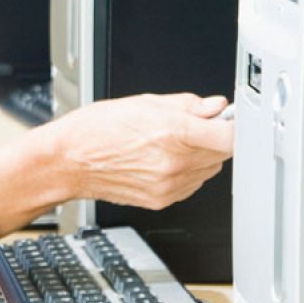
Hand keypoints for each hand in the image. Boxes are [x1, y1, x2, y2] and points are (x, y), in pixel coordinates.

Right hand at [45, 93, 232, 209]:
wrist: (68, 162)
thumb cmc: (96, 130)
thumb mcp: (143, 103)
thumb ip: (186, 104)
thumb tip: (214, 106)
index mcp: (172, 133)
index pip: (230, 136)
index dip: (235, 125)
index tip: (231, 120)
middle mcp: (174, 162)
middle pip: (223, 153)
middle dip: (213, 137)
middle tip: (192, 126)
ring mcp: (170, 185)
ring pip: (209, 169)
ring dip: (200, 156)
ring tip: (169, 143)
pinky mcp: (164, 199)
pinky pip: (192, 184)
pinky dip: (186, 172)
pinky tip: (162, 160)